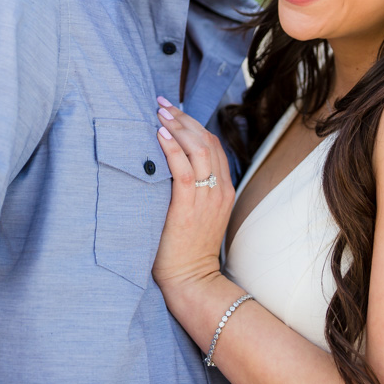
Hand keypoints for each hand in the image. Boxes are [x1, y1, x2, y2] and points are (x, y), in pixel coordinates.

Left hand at [152, 97, 235, 297]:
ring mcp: (206, 198)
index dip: (193, 123)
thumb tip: (168, 165)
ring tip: (159, 113)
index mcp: (224, 189)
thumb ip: (192, 189)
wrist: (192, 280)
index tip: (173, 110)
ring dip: (177, 127)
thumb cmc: (186, 249)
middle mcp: (219, 189)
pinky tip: (159, 136)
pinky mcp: (189, 207)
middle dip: (183, 118)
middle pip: (206, 140)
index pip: (212, 145)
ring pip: (197, 149)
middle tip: (162, 104)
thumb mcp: (198, 214)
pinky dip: (171, 149)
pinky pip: (182, 170)